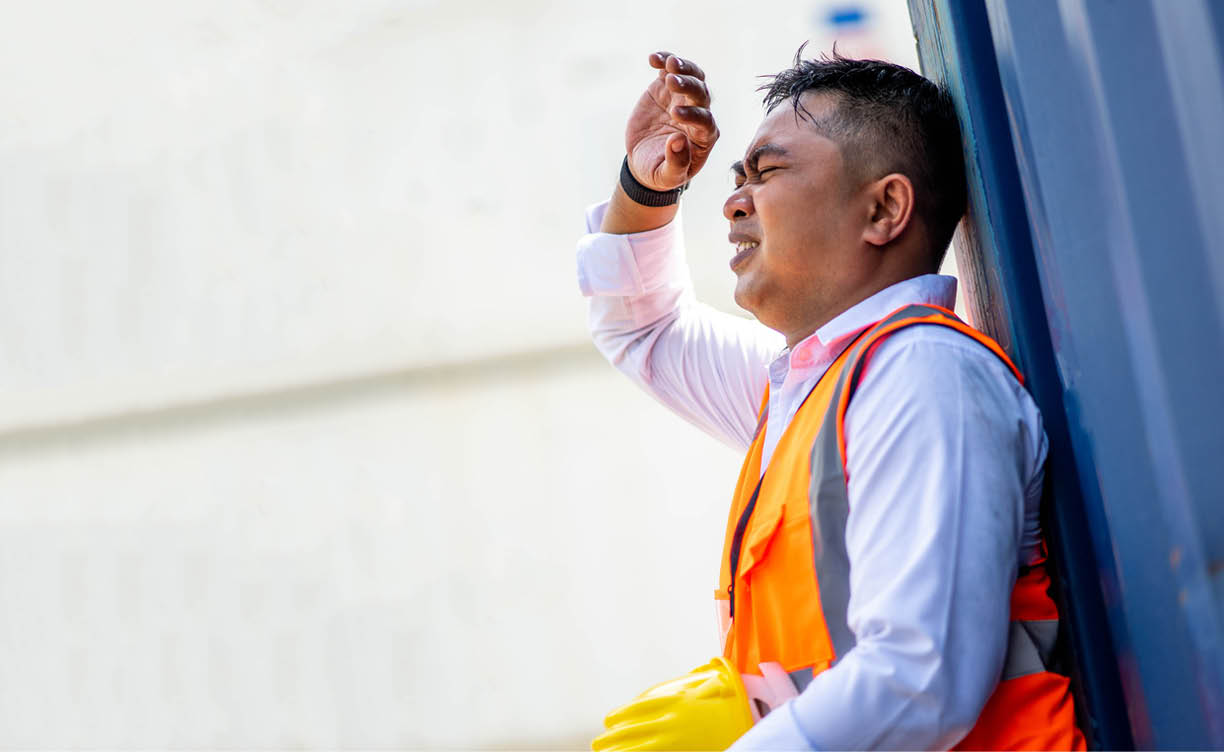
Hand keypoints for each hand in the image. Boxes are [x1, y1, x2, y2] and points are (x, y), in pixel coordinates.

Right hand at [624, 51, 718, 191]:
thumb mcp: (666, 176)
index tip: (675, 114)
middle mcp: (698, 113)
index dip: (693, 115)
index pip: (705, 122)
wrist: (643, 159)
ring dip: (683, 68)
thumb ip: (675, 163)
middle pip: (701, 95)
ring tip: (669, 64)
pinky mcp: (665, 87)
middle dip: (688, 86)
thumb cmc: (659, 171)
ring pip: (692, 77)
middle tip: (672, 82)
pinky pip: (669, 70)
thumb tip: (677, 141)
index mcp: (703, 137)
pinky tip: (653, 58)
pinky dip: (664, 61)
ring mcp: (683, 98)